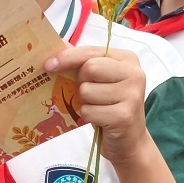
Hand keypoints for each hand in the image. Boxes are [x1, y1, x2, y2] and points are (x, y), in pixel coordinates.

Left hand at [47, 45, 149, 166]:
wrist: (130, 140)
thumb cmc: (111, 106)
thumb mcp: (100, 80)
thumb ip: (82, 61)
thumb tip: (57, 42)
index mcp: (127, 59)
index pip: (91, 52)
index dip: (67, 57)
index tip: (49, 64)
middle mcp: (134, 74)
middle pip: (89, 69)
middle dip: (82, 84)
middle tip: (93, 95)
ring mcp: (132, 95)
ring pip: (86, 91)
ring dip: (85, 103)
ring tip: (99, 108)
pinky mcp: (124, 116)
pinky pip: (88, 111)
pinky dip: (88, 117)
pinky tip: (101, 120)